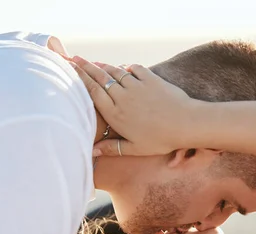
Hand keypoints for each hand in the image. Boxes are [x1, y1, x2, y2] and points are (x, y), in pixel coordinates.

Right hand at [68, 56, 198, 156]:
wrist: (186, 123)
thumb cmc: (160, 140)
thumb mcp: (134, 148)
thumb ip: (112, 148)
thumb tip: (92, 153)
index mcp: (116, 114)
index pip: (93, 93)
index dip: (80, 80)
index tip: (70, 71)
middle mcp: (123, 97)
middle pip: (100, 78)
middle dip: (86, 67)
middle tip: (74, 58)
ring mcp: (137, 86)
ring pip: (115, 71)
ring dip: (103, 65)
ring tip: (93, 62)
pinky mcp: (151, 79)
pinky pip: (134, 69)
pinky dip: (127, 67)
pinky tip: (123, 68)